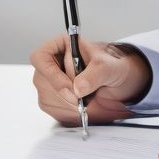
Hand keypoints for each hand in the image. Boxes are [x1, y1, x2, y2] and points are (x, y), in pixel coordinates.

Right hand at [30, 38, 151, 126]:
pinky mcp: (53, 99)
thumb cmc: (111, 66)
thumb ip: (94, 75)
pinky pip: (53, 110)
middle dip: (65, 94)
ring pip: (46, 98)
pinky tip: (83, 105)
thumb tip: (77, 89)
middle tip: (84, 99)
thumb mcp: (108, 66)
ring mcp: (49, 83)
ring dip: (69, 104)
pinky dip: (69, 112)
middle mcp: (51, 64)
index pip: (40, 57)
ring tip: (89, 98)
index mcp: (61, 46)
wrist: (118, 81)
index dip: (52, 74)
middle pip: (42, 81)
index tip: (70, 88)